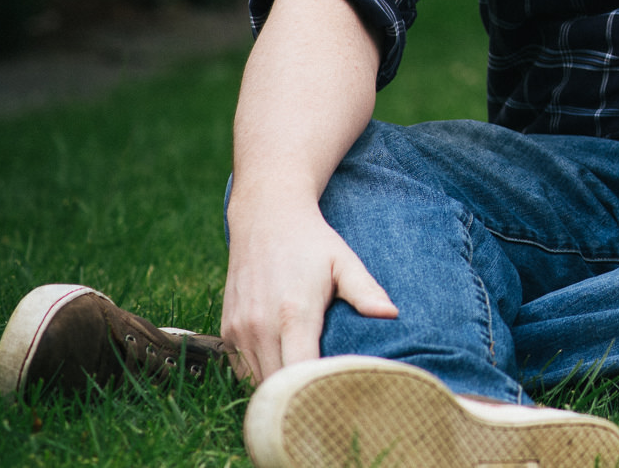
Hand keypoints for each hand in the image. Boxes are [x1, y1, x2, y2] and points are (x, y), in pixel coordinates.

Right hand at [221, 199, 396, 383]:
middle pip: (278, 386)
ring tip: (308, 393)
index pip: (300, 373)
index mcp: (294, 313)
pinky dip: (260, 378)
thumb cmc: (312, 242)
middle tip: (328, 400)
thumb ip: (365, 291)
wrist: (266, 218)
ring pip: (257, 383)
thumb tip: (391, 314)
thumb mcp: (344, 261)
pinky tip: (284, 372)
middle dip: (301, 399)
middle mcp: (260, 326)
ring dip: (280, 392)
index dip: (318, 391)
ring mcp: (239, 330)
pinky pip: (242, 370)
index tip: (338, 395)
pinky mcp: (227, 331)